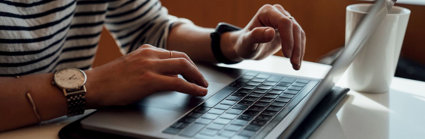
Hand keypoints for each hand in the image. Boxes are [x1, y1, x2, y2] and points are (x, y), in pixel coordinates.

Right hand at [85, 44, 207, 106]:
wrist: (92, 85)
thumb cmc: (108, 80)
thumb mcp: (131, 66)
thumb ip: (148, 67)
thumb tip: (167, 77)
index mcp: (146, 50)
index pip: (174, 53)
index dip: (188, 64)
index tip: (193, 72)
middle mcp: (150, 54)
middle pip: (183, 58)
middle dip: (196, 70)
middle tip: (202, 80)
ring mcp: (150, 66)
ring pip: (184, 67)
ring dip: (197, 78)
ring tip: (203, 87)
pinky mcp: (149, 80)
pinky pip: (178, 83)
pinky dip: (192, 88)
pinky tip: (198, 92)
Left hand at [223, 4, 305, 69]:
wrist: (247, 48)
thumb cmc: (244, 44)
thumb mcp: (247, 42)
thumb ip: (256, 36)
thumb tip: (271, 32)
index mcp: (266, 12)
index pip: (284, 22)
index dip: (288, 39)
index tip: (286, 55)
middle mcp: (277, 13)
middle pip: (294, 27)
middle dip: (295, 47)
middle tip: (293, 63)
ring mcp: (284, 20)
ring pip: (299, 33)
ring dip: (299, 50)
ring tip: (295, 65)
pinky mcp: (289, 29)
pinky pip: (299, 38)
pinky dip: (299, 51)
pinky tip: (296, 62)